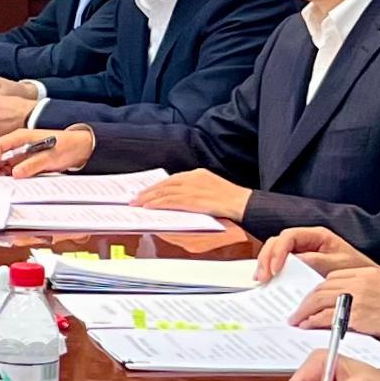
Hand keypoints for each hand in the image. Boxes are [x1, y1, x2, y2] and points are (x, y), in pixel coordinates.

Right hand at [0, 126, 92, 176]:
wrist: (80, 148)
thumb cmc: (66, 146)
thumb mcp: (50, 156)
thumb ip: (32, 164)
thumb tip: (15, 173)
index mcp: (21, 137)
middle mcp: (19, 144)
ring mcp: (22, 154)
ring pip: (4, 163)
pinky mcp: (26, 162)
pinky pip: (13, 169)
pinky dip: (8, 176)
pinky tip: (6, 183)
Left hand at [134, 168, 251, 219]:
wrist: (244, 204)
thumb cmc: (232, 200)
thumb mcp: (212, 190)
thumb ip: (196, 191)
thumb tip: (178, 200)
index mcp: (199, 174)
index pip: (173, 179)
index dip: (158, 186)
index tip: (146, 191)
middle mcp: (195, 177)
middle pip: (166, 184)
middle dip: (149, 191)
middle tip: (135, 198)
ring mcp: (194, 188)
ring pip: (165, 192)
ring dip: (149, 198)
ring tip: (137, 203)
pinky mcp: (195, 199)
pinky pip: (171, 201)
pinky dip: (158, 203)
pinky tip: (149, 207)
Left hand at [286, 262, 379, 351]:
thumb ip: (362, 290)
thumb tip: (337, 302)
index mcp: (366, 272)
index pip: (332, 277)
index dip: (316, 290)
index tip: (307, 300)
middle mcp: (361, 280)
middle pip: (321, 287)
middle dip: (305, 301)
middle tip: (295, 312)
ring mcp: (359, 297)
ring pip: (319, 300)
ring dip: (303, 312)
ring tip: (296, 321)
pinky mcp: (358, 315)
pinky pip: (326, 317)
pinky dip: (312, 322)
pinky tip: (307, 327)